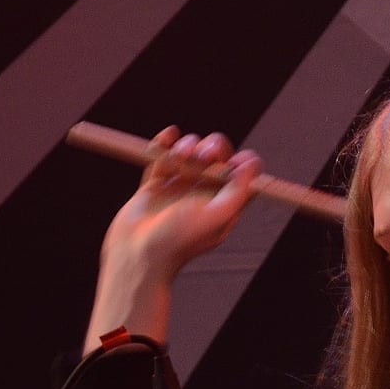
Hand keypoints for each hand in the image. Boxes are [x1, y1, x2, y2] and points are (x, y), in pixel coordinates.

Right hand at [85, 127, 262, 345]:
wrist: (137, 254)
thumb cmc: (180, 240)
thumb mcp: (217, 216)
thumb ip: (238, 190)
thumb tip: (253, 162)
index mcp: (224, 204)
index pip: (242, 174)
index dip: (241, 162)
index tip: (234, 162)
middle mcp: (204, 193)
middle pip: (217, 156)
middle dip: (212, 147)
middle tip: (204, 156)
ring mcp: (179, 187)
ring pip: (190, 151)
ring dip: (187, 145)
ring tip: (179, 156)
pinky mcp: (154, 183)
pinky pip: (162, 154)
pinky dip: (165, 141)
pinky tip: (169, 134)